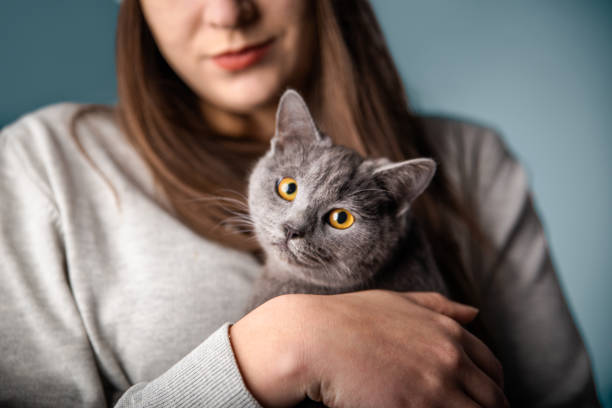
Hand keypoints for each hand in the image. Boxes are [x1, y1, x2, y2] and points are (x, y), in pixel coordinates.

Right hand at [230, 290, 507, 407]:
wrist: (314, 339)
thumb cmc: (349, 318)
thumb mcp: (397, 302)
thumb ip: (438, 307)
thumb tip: (474, 313)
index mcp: (450, 332)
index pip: (492, 369)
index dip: (490, 389)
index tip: (478, 400)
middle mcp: (451, 358)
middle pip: (493, 399)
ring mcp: (437, 387)